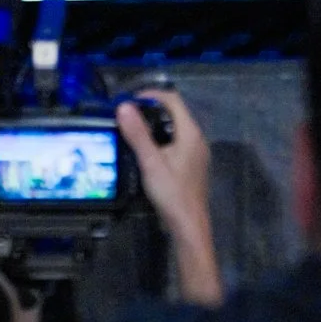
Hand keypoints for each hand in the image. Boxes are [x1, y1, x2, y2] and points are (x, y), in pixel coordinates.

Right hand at [116, 88, 222, 305]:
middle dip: (151, 110)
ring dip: (156, 125)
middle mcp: (197, 138)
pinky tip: (147, 152)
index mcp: (190, 132)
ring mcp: (196, 153)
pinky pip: (177, 142)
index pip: (173, 99)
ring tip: (134, 131)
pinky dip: (162, 139)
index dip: (151, 95)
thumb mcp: (150, 162)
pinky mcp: (192, 165)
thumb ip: (137, 134)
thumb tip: (123, 106)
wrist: (189, 225)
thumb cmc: (171, 192)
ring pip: (175, 128)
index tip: (131, 100)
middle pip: (175, 112)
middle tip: (128, 115)